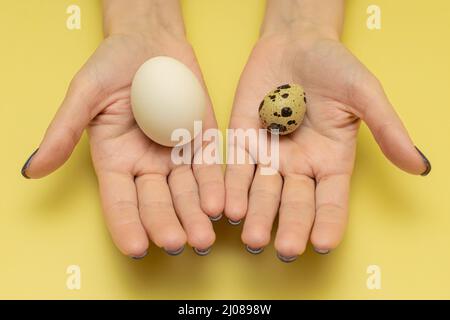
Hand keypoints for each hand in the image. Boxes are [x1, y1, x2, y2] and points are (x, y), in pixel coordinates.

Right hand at [21, 0, 223, 257]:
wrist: (150, 39)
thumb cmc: (112, 64)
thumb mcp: (84, 94)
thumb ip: (64, 132)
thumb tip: (32, 170)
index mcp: (116, 161)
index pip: (120, 201)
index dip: (127, 224)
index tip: (137, 247)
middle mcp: (147, 164)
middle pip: (157, 202)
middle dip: (168, 224)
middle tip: (179, 244)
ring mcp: (177, 155)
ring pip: (187, 191)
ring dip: (196, 214)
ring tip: (204, 236)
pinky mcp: (202, 140)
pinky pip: (210, 166)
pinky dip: (215, 185)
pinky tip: (221, 204)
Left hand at [225, 4, 429, 260]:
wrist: (294, 41)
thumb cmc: (334, 66)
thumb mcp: (365, 94)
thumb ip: (387, 129)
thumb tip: (420, 166)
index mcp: (330, 160)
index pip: (330, 200)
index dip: (328, 221)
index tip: (323, 244)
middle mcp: (298, 164)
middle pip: (293, 202)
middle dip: (289, 225)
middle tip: (284, 250)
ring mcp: (268, 154)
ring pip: (262, 190)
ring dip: (257, 214)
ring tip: (252, 237)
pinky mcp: (242, 138)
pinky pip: (235, 166)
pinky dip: (232, 186)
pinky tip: (227, 207)